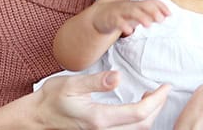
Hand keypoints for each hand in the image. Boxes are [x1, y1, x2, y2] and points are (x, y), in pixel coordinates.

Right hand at [0, 71, 169, 128]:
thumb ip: (97, 81)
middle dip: (157, 107)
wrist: (37, 115)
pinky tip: (137, 107)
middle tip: (163, 90)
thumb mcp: (73, 83)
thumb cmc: (52, 97)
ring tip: (151, 96)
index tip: (165, 86)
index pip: (139, 112)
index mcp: (99, 118)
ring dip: (149, 115)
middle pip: (143, 125)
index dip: (157, 100)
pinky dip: (139, 121)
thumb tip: (118, 77)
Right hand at [94, 0, 170, 36]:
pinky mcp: (111, 20)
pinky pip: (118, 22)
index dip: (161, 6)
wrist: (100, 16)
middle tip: (161, 19)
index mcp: (138, 5)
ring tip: (148, 25)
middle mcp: (130, 6)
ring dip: (141, 17)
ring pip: (131, 12)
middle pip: (143, 5)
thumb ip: (151, 14)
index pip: (151, 2)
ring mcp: (121, 12)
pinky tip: (129, 32)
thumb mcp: (137, 14)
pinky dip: (123, 26)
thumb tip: (166, 16)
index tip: (170, 14)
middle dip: (153, 11)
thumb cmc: (123, 15)